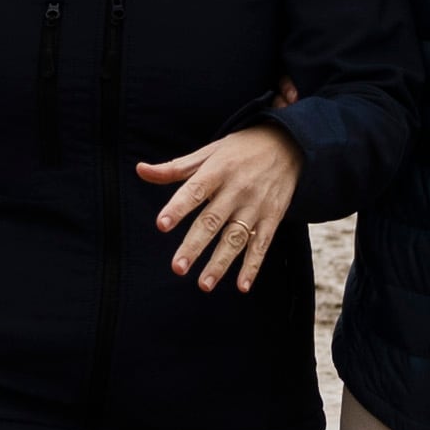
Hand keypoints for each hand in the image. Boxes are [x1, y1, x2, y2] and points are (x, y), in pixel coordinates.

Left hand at [134, 126, 302, 290]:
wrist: (289, 144)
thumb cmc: (240, 150)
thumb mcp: (209, 152)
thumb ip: (175, 168)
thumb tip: (141, 170)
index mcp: (218, 170)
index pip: (194, 190)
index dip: (178, 207)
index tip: (162, 225)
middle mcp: (237, 189)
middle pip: (212, 220)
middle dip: (195, 245)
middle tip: (178, 268)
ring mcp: (256, 205)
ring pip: (236, 238)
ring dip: (220, 263)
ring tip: (204, 284)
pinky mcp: (273, 217)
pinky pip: (262, 245)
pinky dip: (253, 266)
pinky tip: (242, 286)